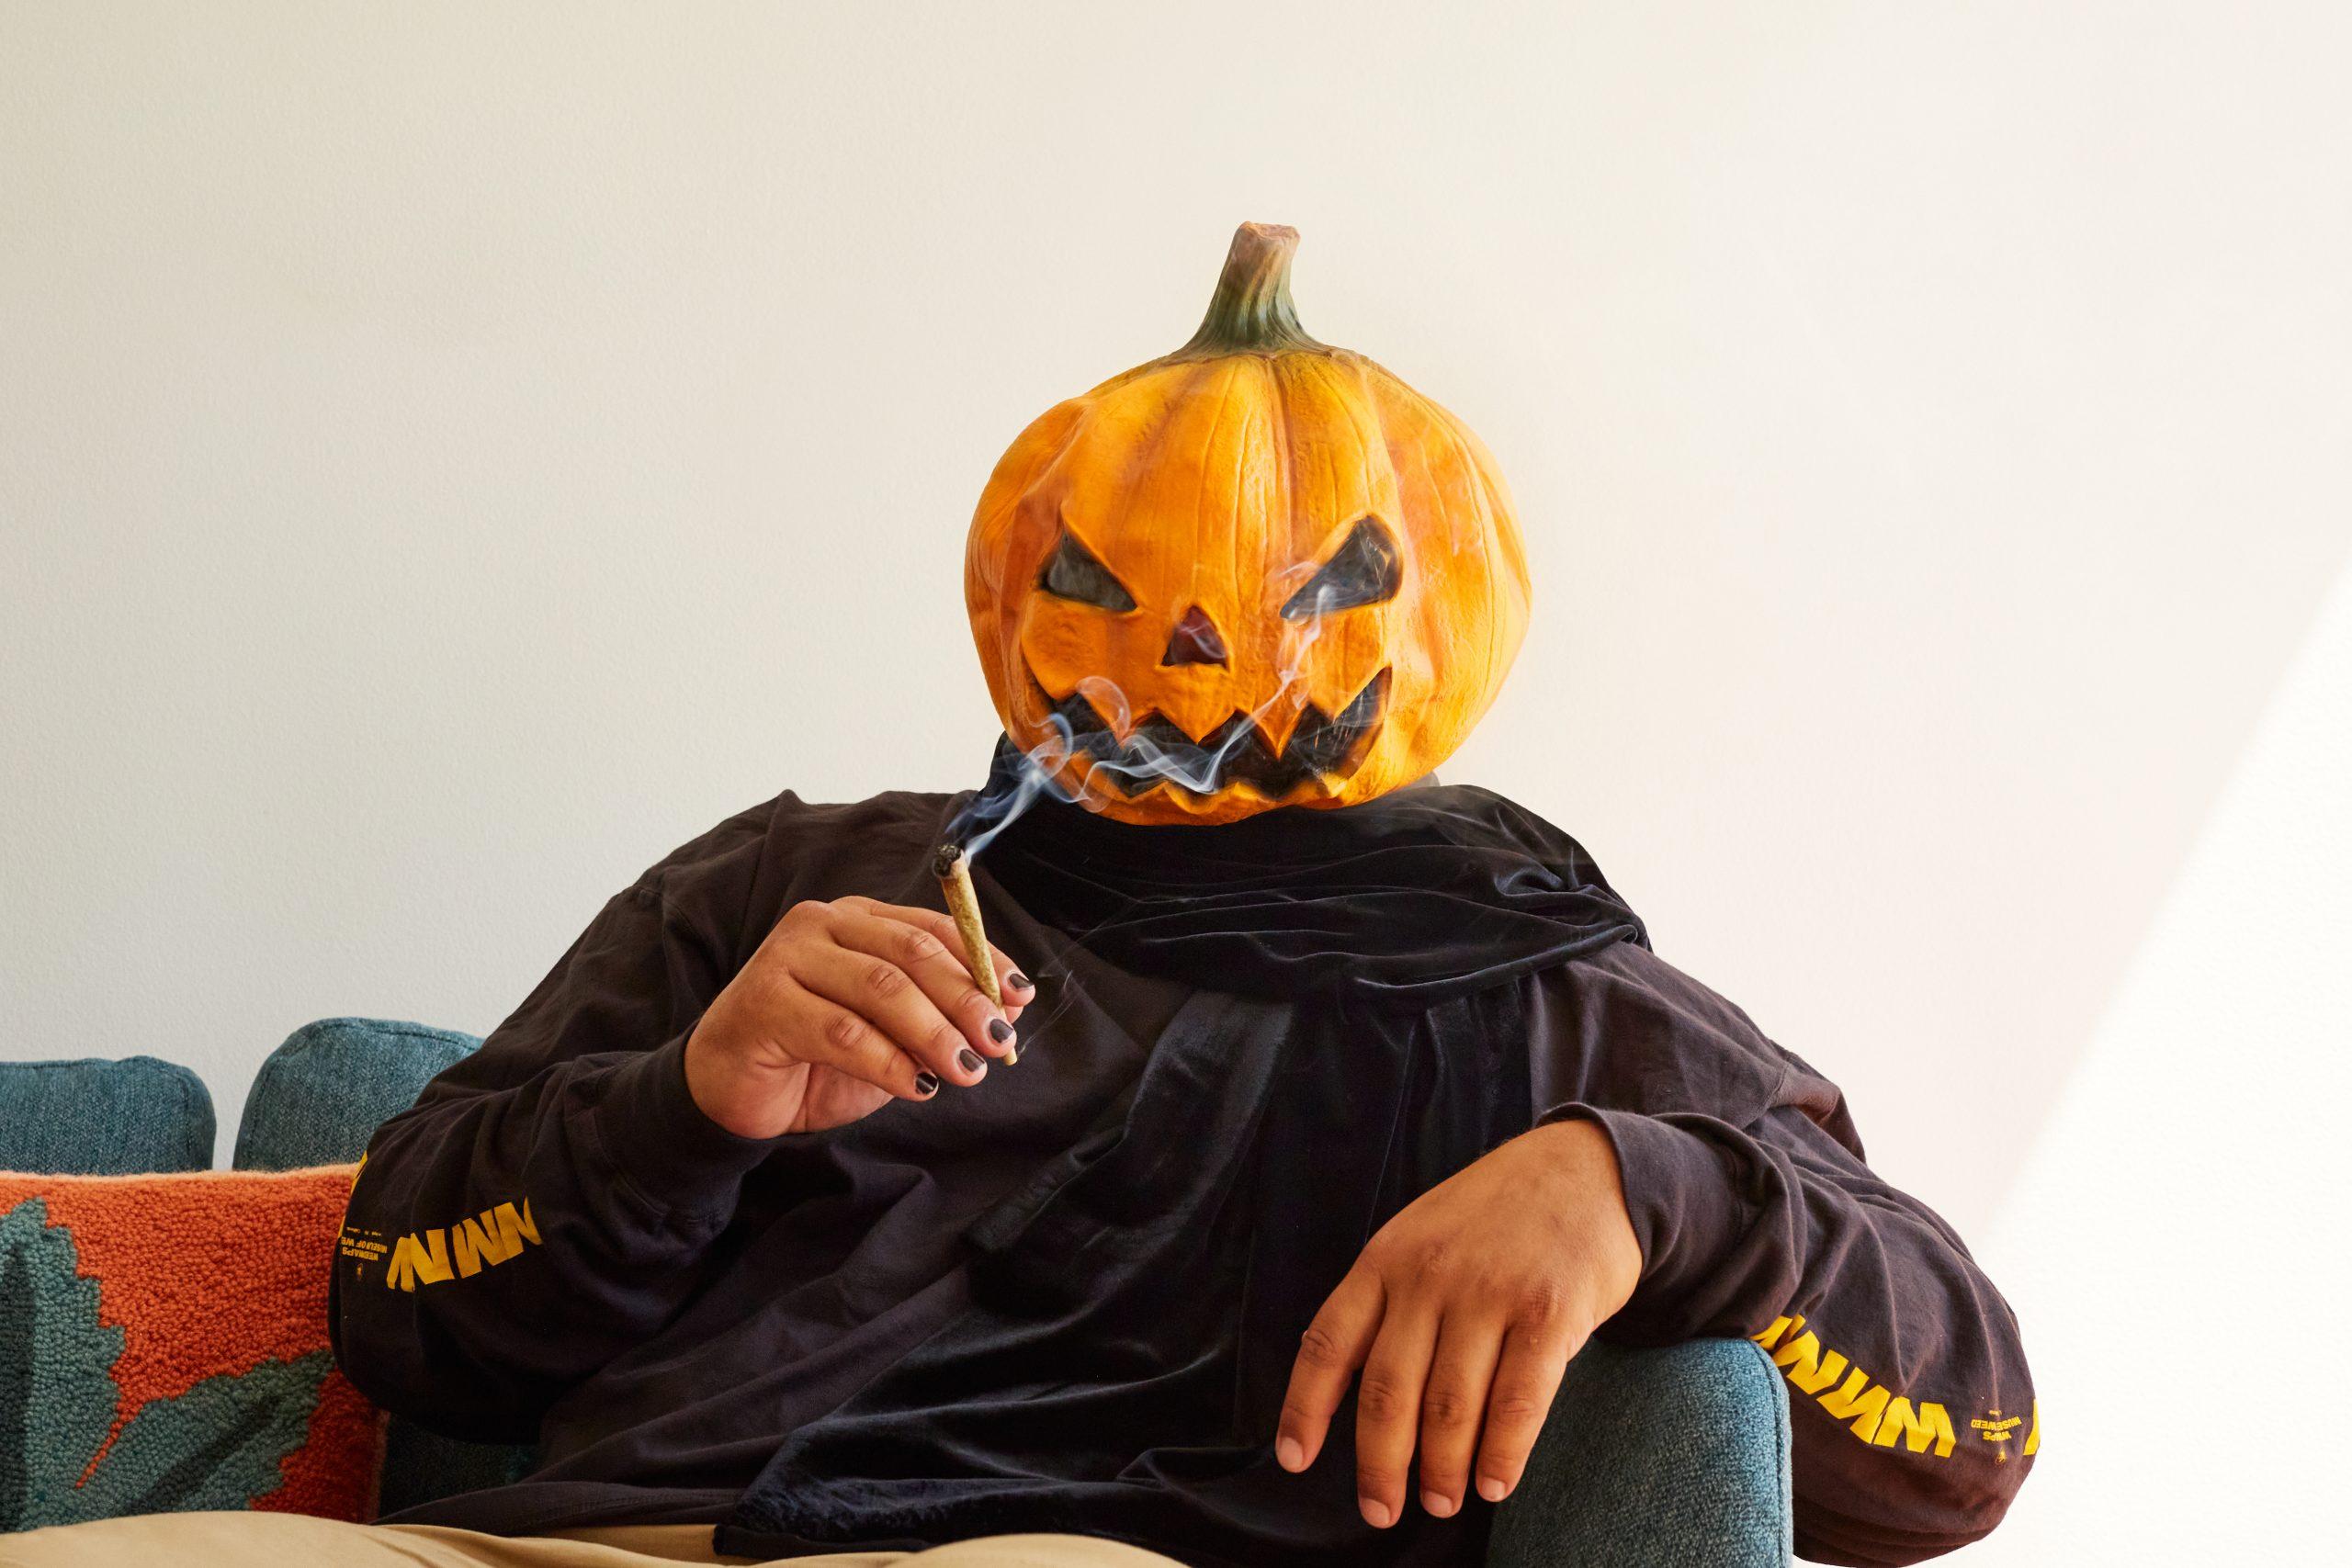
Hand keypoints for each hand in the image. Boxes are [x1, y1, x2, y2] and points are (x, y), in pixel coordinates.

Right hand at [684, 895, 1032, 1137]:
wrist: (730, 1094)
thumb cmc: (814, 1059)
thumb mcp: (891, 1037)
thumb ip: (939, 1017)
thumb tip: (1010, 1008)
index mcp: (858, 920)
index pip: (933, 928)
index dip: (983, 961)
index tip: (1020, 998)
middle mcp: (822, 925)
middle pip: (912, 953)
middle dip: (965, 999)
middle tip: (998, 1041)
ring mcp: (787, 957)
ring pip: (881, 988)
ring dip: (934, 1033)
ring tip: (965, 1071)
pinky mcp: (763, 1001)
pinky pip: (842, 1031)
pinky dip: (888, 1062)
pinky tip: (916, 1088)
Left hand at [1275, 1118, 1642, 1527]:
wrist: (1583, 1169)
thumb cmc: (1492, 1218)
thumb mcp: (1419, 1235)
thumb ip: (1386, 1302)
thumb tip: (1352, 1396)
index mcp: (1385, 1259)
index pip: (1328, 1343)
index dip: (1305, 1408)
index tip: (1295, 1460)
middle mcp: (1429, 1276)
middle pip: (1388, 1390)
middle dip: (1380, 1464)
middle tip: (1381, 1510)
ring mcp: (1491, 1292)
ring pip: (1451, 1405)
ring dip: (1442, 1469)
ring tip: (1441, 1502)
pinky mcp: (1550, 1312)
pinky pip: (1518, 1400)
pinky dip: (1502, 1453)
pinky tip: (1493, 1485)